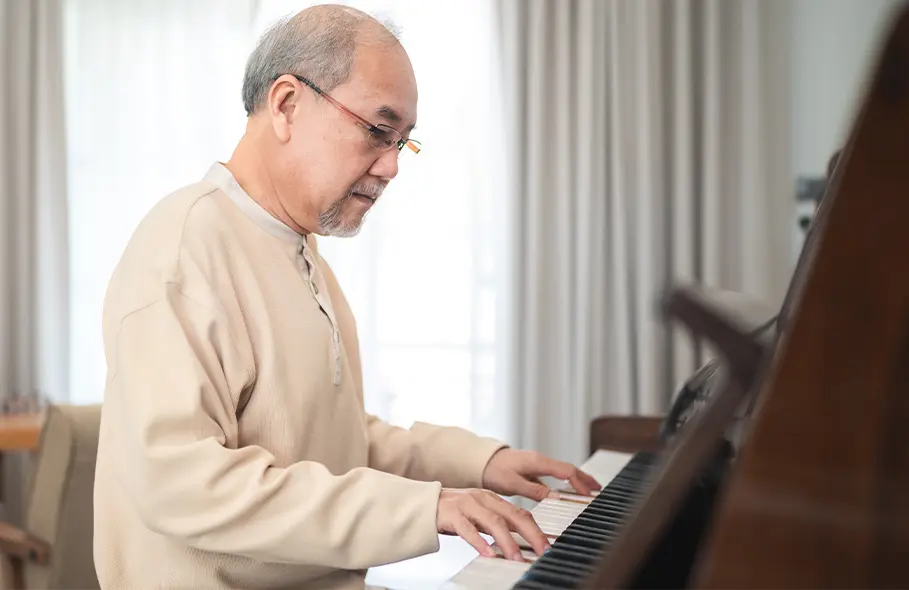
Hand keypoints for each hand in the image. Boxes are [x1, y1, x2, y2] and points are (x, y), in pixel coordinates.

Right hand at [436, 488, 548, 560]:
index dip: (536, 530)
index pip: (520, 513)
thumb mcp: (478, 516)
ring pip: (493, 522)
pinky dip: (479, 541)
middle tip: (542, 551)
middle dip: (531, 534)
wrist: (423, 504)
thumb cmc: (453, 513)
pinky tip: (487, 553)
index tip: (547, 546)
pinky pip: (467, 529)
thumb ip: (496, 526)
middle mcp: (483, 499)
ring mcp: (467, 505)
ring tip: (516, 557)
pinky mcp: (451, 514)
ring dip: (508, 541)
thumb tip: (517, 544)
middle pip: (513, 515)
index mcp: (492, 499)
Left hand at [482, 448, 601, 500]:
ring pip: (561, 471)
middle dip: (583, 478)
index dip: (579, 482)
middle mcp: (540, 460)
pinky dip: (562, 482)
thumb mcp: (513, 484)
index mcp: (537, 462)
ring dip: (575, 479)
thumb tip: (556, 497)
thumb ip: (535, 491)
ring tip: (587, 489)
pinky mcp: (532, 469)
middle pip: (567, 469)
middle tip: (597, 488)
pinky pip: (552, 475)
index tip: (589, 493)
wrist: (481, 461)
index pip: (565, 471)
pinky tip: (565, 492)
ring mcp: (536, 464)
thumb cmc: (494, 470)